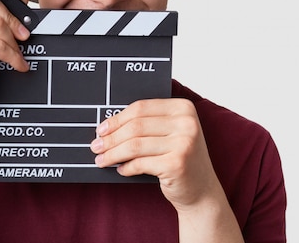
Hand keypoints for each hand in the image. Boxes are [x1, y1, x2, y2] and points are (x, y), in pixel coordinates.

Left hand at [90, 98, 221, 210]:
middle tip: (96, 146)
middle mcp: (187, 123)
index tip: (101, 129)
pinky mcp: (177, 164)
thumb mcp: (169, 134)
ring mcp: (184, 143)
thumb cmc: (179, 159)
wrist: (202, 191)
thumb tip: (108, 125)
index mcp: (183, 107)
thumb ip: (147, 124)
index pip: (141, 108)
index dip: (117, 119)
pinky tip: (121, 170)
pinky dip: (127, 167)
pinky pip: (140, 163)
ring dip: (113, 154)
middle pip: (135, 126)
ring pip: (134, 145)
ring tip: (102, 160)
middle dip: (111, 138)